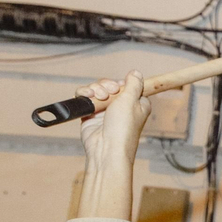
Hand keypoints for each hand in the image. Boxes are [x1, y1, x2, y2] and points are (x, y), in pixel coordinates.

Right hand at [76, 72, 149, 219]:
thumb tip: (136, 72)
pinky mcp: (91, 113)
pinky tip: (87, 97)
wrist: (106, 148)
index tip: (120, 87)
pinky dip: (85, 94)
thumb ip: (133, 85)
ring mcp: (105, 110)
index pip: (129, 85)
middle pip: (111, 85)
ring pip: (97, 89)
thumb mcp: (131, 101)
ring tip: (98, 97)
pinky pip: (86, 96)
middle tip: (109, 92)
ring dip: (95, 89)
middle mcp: (121, 106)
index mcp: (136, 103)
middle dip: (107, 85)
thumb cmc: (123, 128)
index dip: (122, 84)